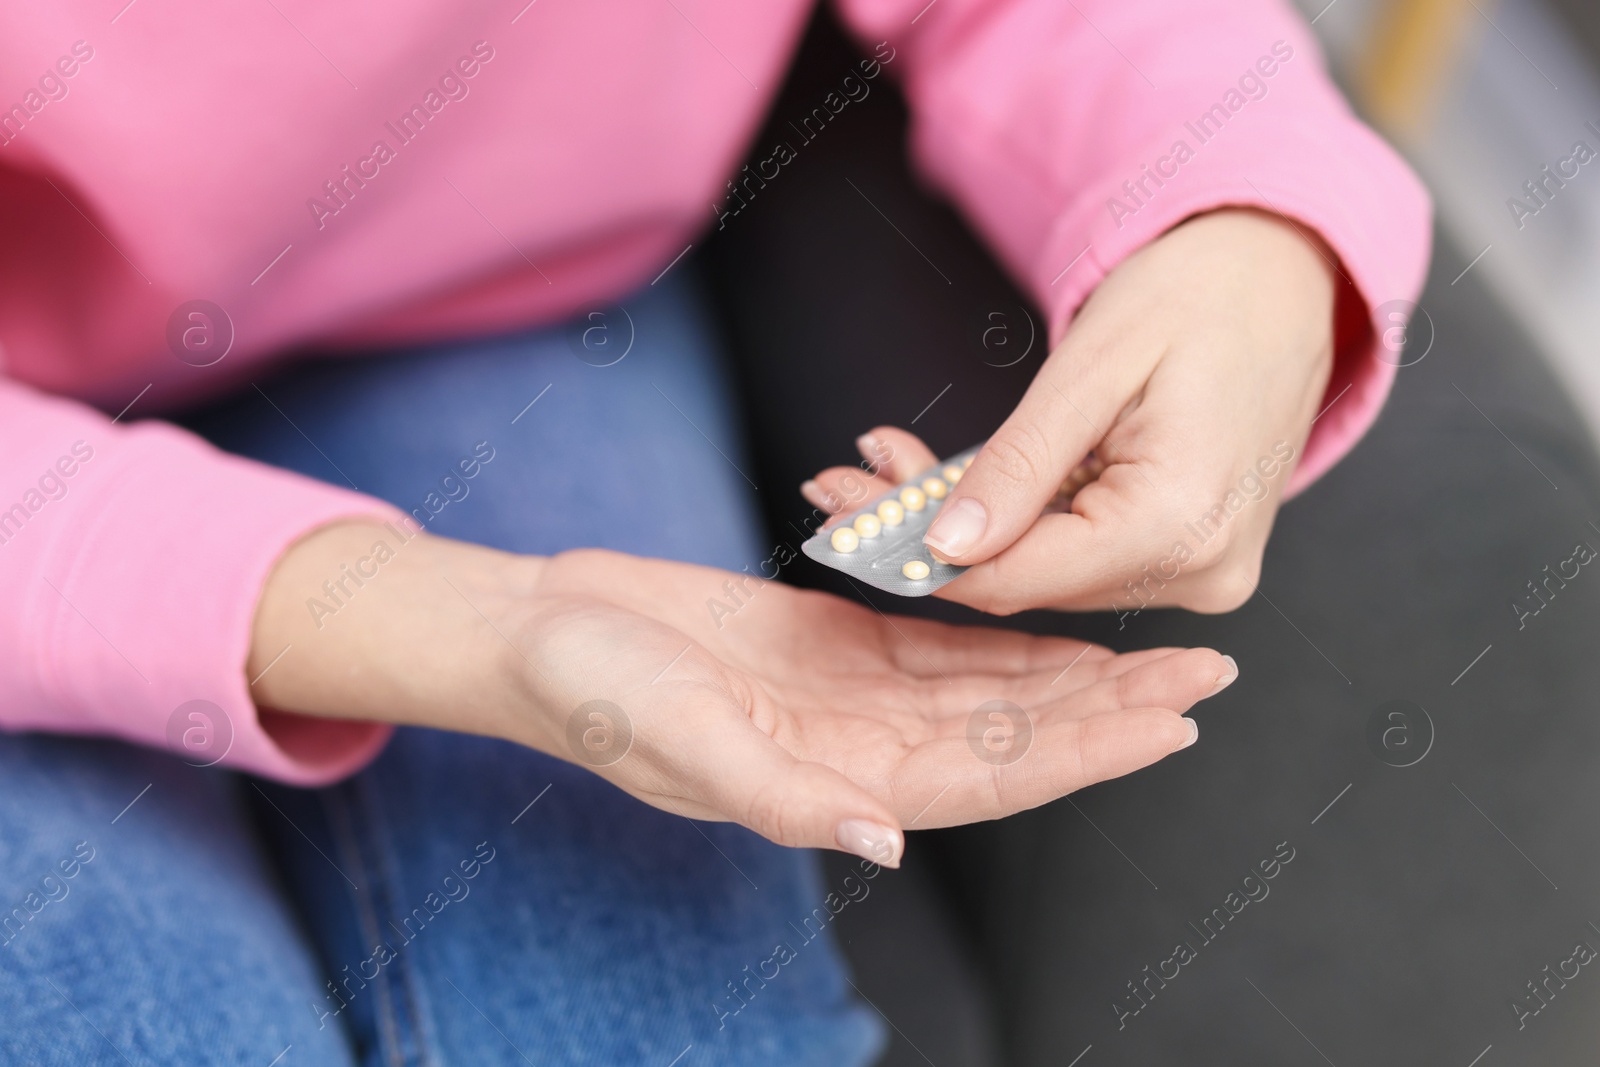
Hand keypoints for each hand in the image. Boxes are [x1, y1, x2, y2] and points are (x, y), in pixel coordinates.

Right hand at [250, 521, 1235, 864]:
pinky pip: (939, 636)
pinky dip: (1002, 625)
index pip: (991, 777)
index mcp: (835, 780)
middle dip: (1111, 703)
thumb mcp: (678, 738)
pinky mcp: (833, 639)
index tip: (1169, 719)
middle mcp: (860, 746)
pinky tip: (1054, 609)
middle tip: (1206, 666)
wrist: (545, 631)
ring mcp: (851, 694)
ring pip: (990, 685)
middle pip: (1015, 732)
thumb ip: (780, 793)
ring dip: (1073, 665)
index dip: (1084, 752)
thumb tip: (888, 839)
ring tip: (1154, 640)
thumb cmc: (595, 693)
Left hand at [804, 208, 1335, 615]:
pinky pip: (1077, 556)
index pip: (1017, 575)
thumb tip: (946, 546)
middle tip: (842, 480)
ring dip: (961, 526)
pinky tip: (956, 481)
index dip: (917, 554)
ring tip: (888, 464)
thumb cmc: (1199, 295)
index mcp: (1182, 522)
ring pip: (1042, 572)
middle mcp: (1201, 572)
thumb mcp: (1091, 365)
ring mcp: (1201, 575)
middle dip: (924, 532)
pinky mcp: (1188, 562)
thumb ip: (1018, 465)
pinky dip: (1013, 520)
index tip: (838, 514)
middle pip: (1022, 578)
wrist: (1284, 280)